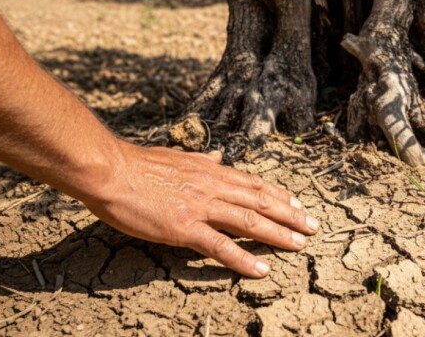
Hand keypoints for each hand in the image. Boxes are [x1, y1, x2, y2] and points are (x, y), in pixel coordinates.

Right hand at [80, 141, 318, 277]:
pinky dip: (244, 259)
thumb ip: (201, 160)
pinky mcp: (185, 228)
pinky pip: (221, 246)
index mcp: (210, 169)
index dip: (279, 195)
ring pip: (250, 222)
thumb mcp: (177, 156)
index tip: (298, 204)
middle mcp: (212, 186)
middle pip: (261, 201)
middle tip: (313, 227)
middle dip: (291, 215)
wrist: (110, 171)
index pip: (254, 183)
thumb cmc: (138, 165)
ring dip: (279, 234)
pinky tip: (262, 269)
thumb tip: (218, 155)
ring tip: (300, 246)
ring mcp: (201, 207)